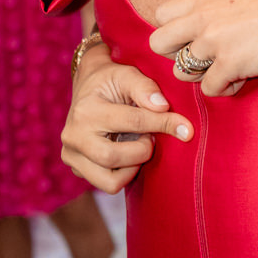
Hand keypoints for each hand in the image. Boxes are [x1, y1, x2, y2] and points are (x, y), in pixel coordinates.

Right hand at [63, 42, 192, 194]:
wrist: (87, 85)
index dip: (164, 124)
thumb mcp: (127, 74)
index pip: (133, 122)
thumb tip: (163, 107)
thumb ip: (146, 88)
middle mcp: (73, 136)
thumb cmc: (111, 79)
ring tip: (138, 146)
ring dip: (133, 167)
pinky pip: (107, 184)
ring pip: (110, 182)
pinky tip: (128, 153)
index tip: (186, 128)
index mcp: (86, 110)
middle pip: (114, 158)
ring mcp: (71, 155)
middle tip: (152, 138)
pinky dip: (124, 173)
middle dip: (143, 151)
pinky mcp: (76, 168)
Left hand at [149, 0, 257, 96]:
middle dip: (176, 53)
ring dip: (201, 74)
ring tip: (225, 68)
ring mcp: (214, 43)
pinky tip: (242, 78)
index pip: (161, 15)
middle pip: (160, 45)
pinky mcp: (230, 66)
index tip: (192, 34)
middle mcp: (203, 19)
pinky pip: (210, 90)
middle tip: (201, 56)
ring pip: (182, 72)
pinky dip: (226, 88)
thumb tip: (208, 4)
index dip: (174, 28)